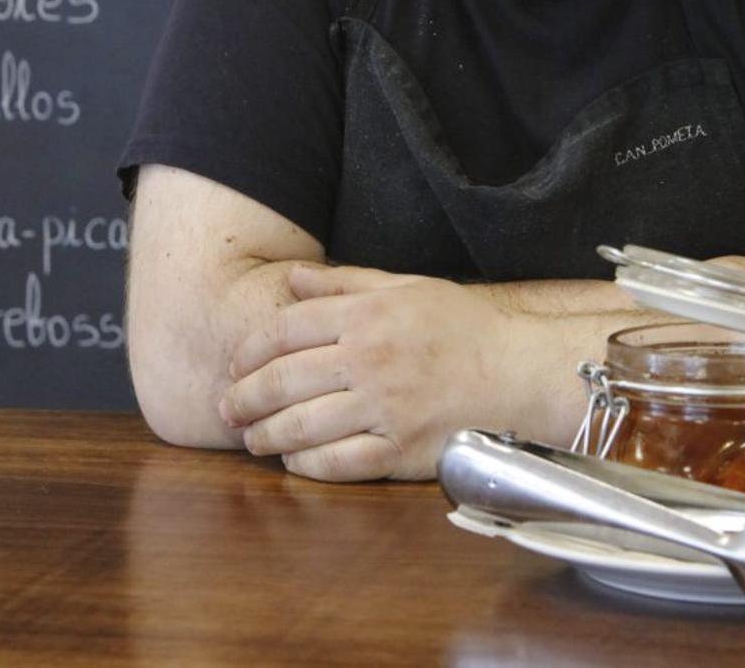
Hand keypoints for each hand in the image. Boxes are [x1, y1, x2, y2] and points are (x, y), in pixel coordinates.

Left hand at [218, 263, 535, 481]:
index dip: (249, 349)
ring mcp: (384, 408)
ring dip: (265, 435)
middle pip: (283, 381)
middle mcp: (370, 360)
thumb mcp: (405, 288)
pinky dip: (305, 465)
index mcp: (369, 315)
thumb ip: (344, 284)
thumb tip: (293, 279)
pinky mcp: (400, 450)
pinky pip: (337, 463)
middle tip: (227, 409)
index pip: (286, 330)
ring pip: (302, 426)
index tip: (233, 364)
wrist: (517, 371)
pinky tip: (293, 461)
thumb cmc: (462, 327)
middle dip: (244, 398)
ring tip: (251, 438)